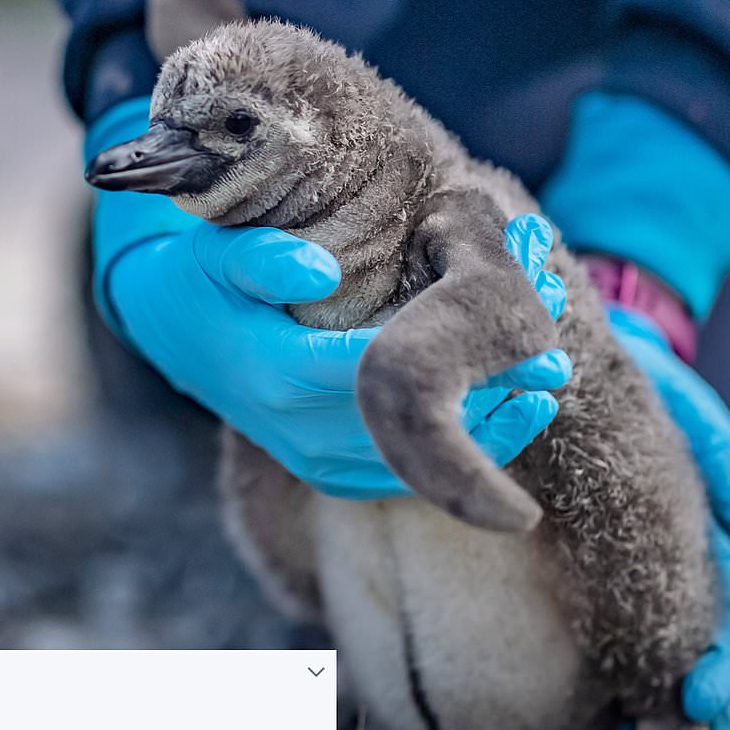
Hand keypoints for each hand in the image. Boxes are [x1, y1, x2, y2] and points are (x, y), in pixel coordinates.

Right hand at [87, 99, 572, 498]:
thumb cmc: (205, 279)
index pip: (389, 376)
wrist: (174, 331)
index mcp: (282, 372)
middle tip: (554, 368)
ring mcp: (311, 459)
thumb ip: (264, 259)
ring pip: (414, 462)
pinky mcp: (323, 472)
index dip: (466, 367)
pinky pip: (398, 478)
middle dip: (491, 399)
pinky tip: (499, 422)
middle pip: (415, 426)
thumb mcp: (219, 251)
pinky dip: (451, 458)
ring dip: (483, 433)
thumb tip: (321, 274)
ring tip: (539, 394)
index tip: (533, 349)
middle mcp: (300, 429)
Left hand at [608, 306, 729, 729]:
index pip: (724, 617)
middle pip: (702, 660)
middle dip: (713, 729)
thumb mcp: (691, 419)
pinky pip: (601, 638)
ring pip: (655, 661)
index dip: (717, 664)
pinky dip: (613, 686)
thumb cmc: (644, 385)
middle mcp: (678, 565)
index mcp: (710, 535)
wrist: (564, 352)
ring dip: (664, 726)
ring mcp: (637, 572)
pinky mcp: (587, 569)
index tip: (696, 703)